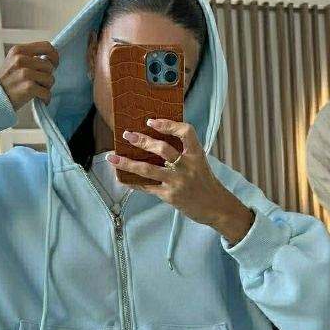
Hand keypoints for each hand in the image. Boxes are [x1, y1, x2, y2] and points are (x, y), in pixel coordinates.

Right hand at [0, 42, 58, 110]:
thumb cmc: (7, 81)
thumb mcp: (13, 61)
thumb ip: (29, 57)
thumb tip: (49, 59)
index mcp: (19, 50)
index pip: (46, 46)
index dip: (54, 56)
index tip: (54, 64)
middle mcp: (21, 59)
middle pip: (50, 66)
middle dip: (47, 76)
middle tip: (39, 83)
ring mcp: (25, 73)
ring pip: (50, 79)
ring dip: (46, 87)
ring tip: (37, 90)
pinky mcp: (28, 87)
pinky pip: (47, 92)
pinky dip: (46, 98)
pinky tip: (40, 99)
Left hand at [106, 119, 231, 226]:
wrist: (216, 207)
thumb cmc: (205, 183)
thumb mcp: (199, 163)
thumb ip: (183, 153)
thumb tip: (156, 142)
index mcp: (196, 154)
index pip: (186, 132)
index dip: (169, 124)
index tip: (152, 121)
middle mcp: (187, 166)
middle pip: (162, 149)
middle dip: (142, 141)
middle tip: (127, 135)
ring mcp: (177, 182)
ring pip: (148, 170)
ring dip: (128, 163)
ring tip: (113, 157)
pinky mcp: (170, 196)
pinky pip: (147, 187)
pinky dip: (133, 182)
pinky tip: (122, 178)